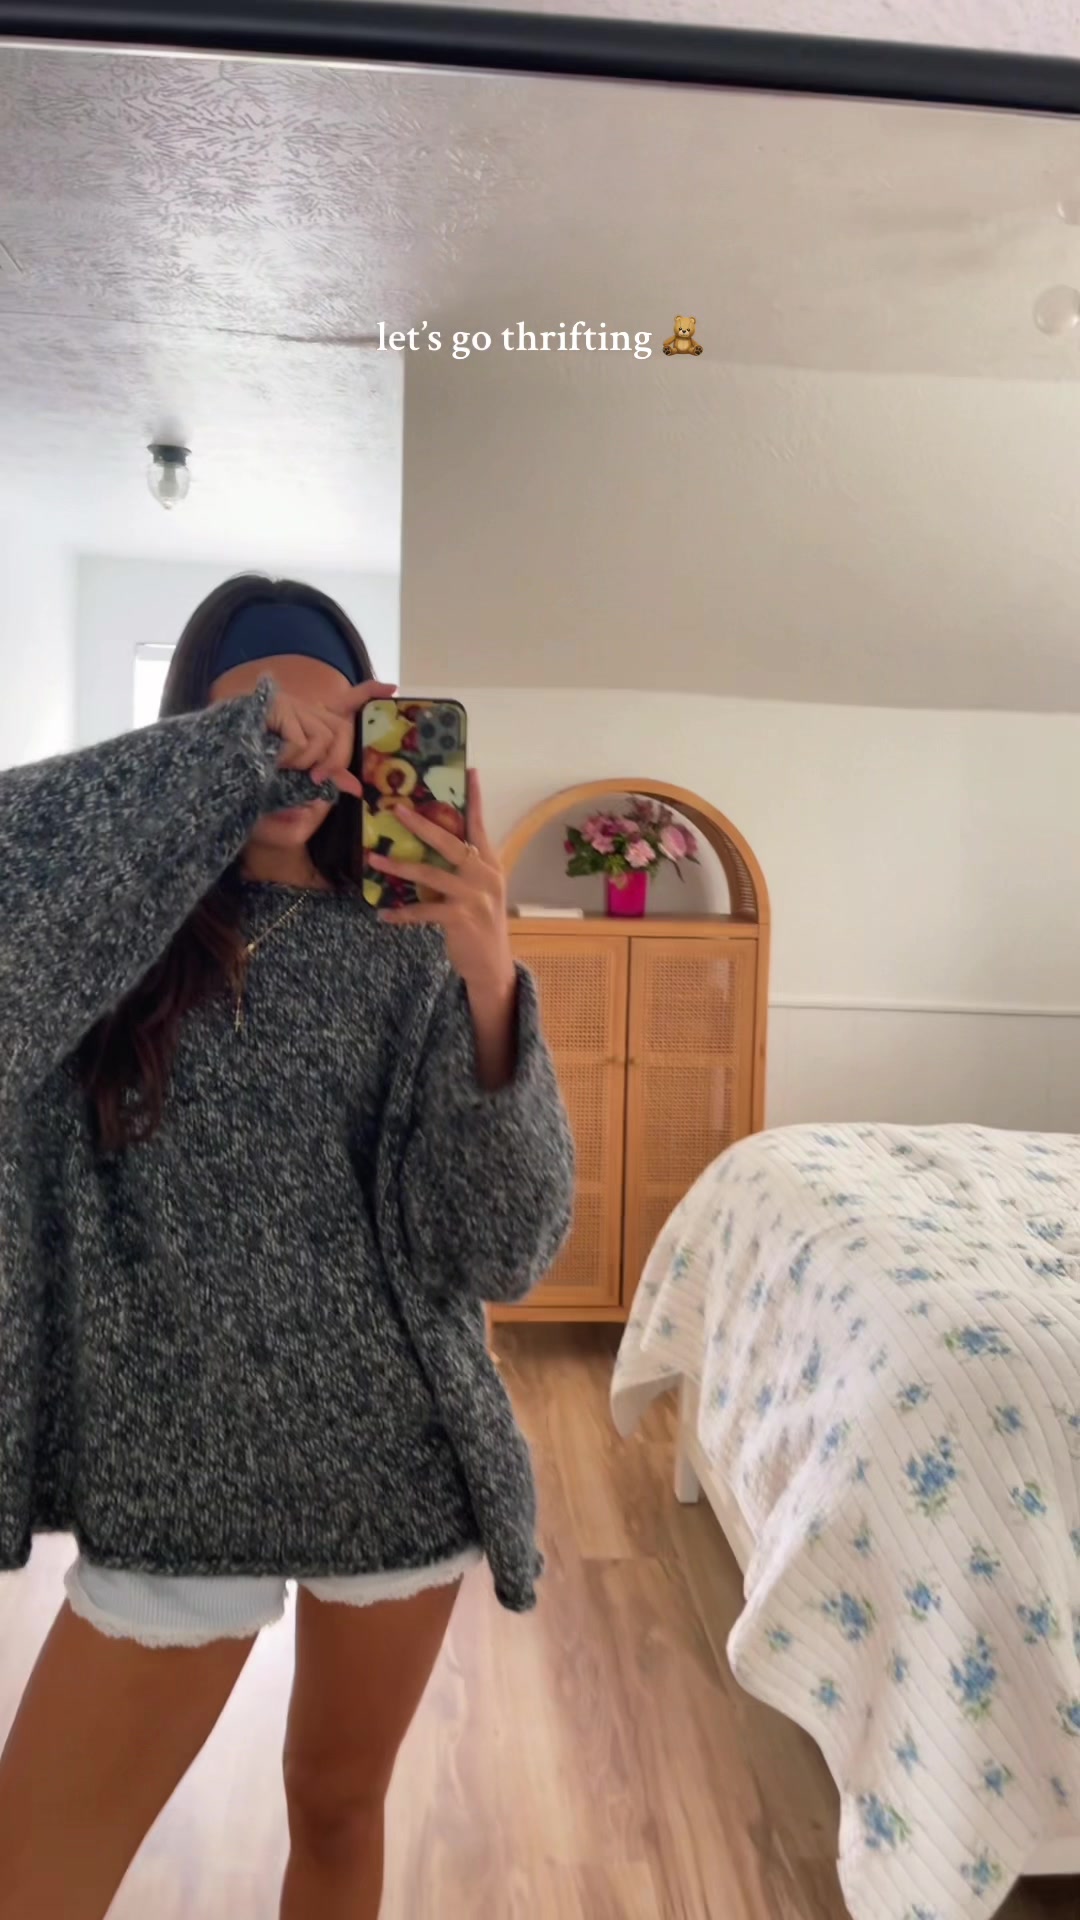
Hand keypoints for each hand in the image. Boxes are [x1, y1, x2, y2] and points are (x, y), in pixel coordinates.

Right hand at [269, 679, 395, 799]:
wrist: (225, 768)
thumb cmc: (262, 774)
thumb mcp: (300, 777)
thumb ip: (328, 776)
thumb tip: (357, 788)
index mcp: (311, 721)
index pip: (346, 702)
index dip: (368, 692)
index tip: (391, 687)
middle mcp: (304, 709)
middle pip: (341, 732)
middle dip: (335, 761)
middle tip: (316, 779)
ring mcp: (291, 706)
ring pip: (323, 739)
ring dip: (307, 763)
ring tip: (282, 767)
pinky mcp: (278, 709)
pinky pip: (302, 742)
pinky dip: (291, 760)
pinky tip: (273, 760)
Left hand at [368, 770, 513, 991]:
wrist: (491, 965)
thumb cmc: (479, 923)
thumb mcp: (478, 890)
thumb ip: (463, 868)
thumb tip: (433, 843)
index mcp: (490, 865)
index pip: (480, 826)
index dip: (475, 800)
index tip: (472, 772)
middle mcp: (485, 876)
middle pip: (451, 843)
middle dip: (422, 825)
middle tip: (398, 810)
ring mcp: (474, 897)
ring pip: (431, 873)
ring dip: (399, 866)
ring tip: (373, 858)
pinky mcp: (460, 918)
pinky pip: (424, 910)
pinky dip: (401, 912)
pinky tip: (383, 913)